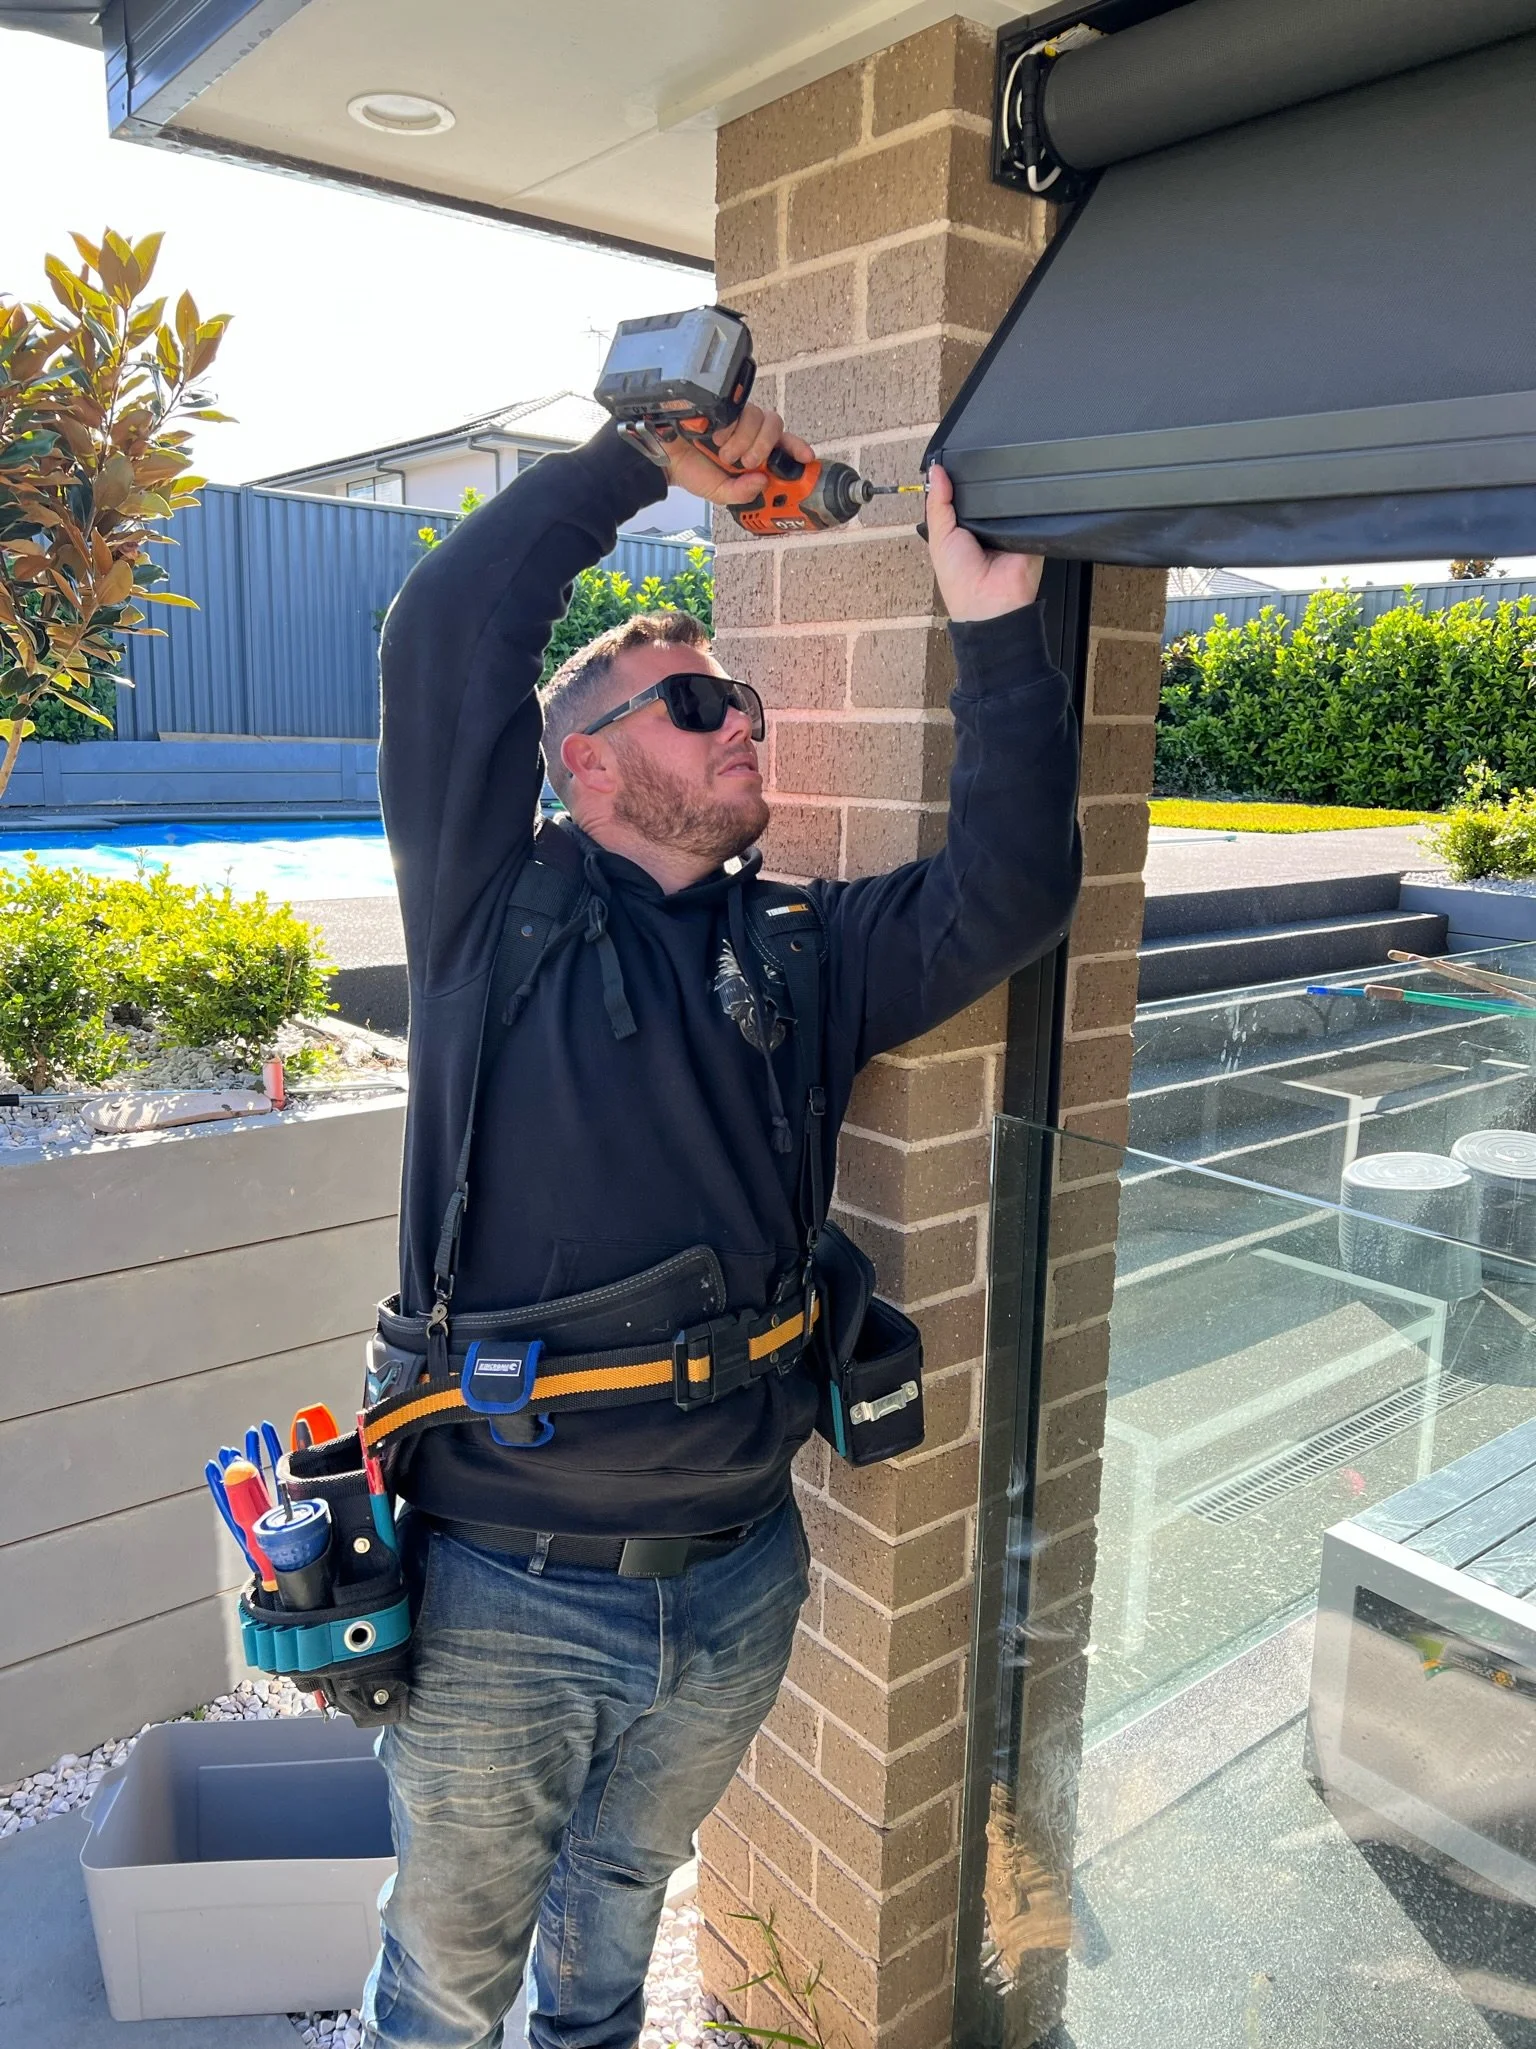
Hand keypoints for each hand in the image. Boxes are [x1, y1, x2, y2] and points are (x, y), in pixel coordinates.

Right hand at [662, 403, 815, 507]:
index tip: (806, 457)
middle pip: (774, 425)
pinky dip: (729, 426)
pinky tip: (716, 436)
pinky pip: (736, 408)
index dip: (797, 447)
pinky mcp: (721, 405)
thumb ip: (741, 493)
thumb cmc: (692, 471)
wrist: (663, 457)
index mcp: (754, 450)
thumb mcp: (720, 492)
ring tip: (724, 453)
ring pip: (757, 416)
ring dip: (743, 439)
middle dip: (764, 446)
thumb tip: (762, 482)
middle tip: (749, 462)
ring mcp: (735, 416)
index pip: (783, 443)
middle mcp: (748, 431)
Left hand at [925, 462, 1042, 620]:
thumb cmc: (959, 580)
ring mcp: (1009, 527)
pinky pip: (1029, 509)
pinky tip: (1017, 496)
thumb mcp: (940, 537)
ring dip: (1003, 491)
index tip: (957, 458)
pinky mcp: (1030, 530)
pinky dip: (1024, 502)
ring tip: (997, 484)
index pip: (963, 495)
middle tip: (979, 468)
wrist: (990, 603)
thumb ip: (938, 504)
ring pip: (1008, 497)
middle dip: (982, 483)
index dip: (959, 480)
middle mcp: (987, 526)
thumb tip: (936, 472)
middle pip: (987, 494)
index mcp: (964, 527)